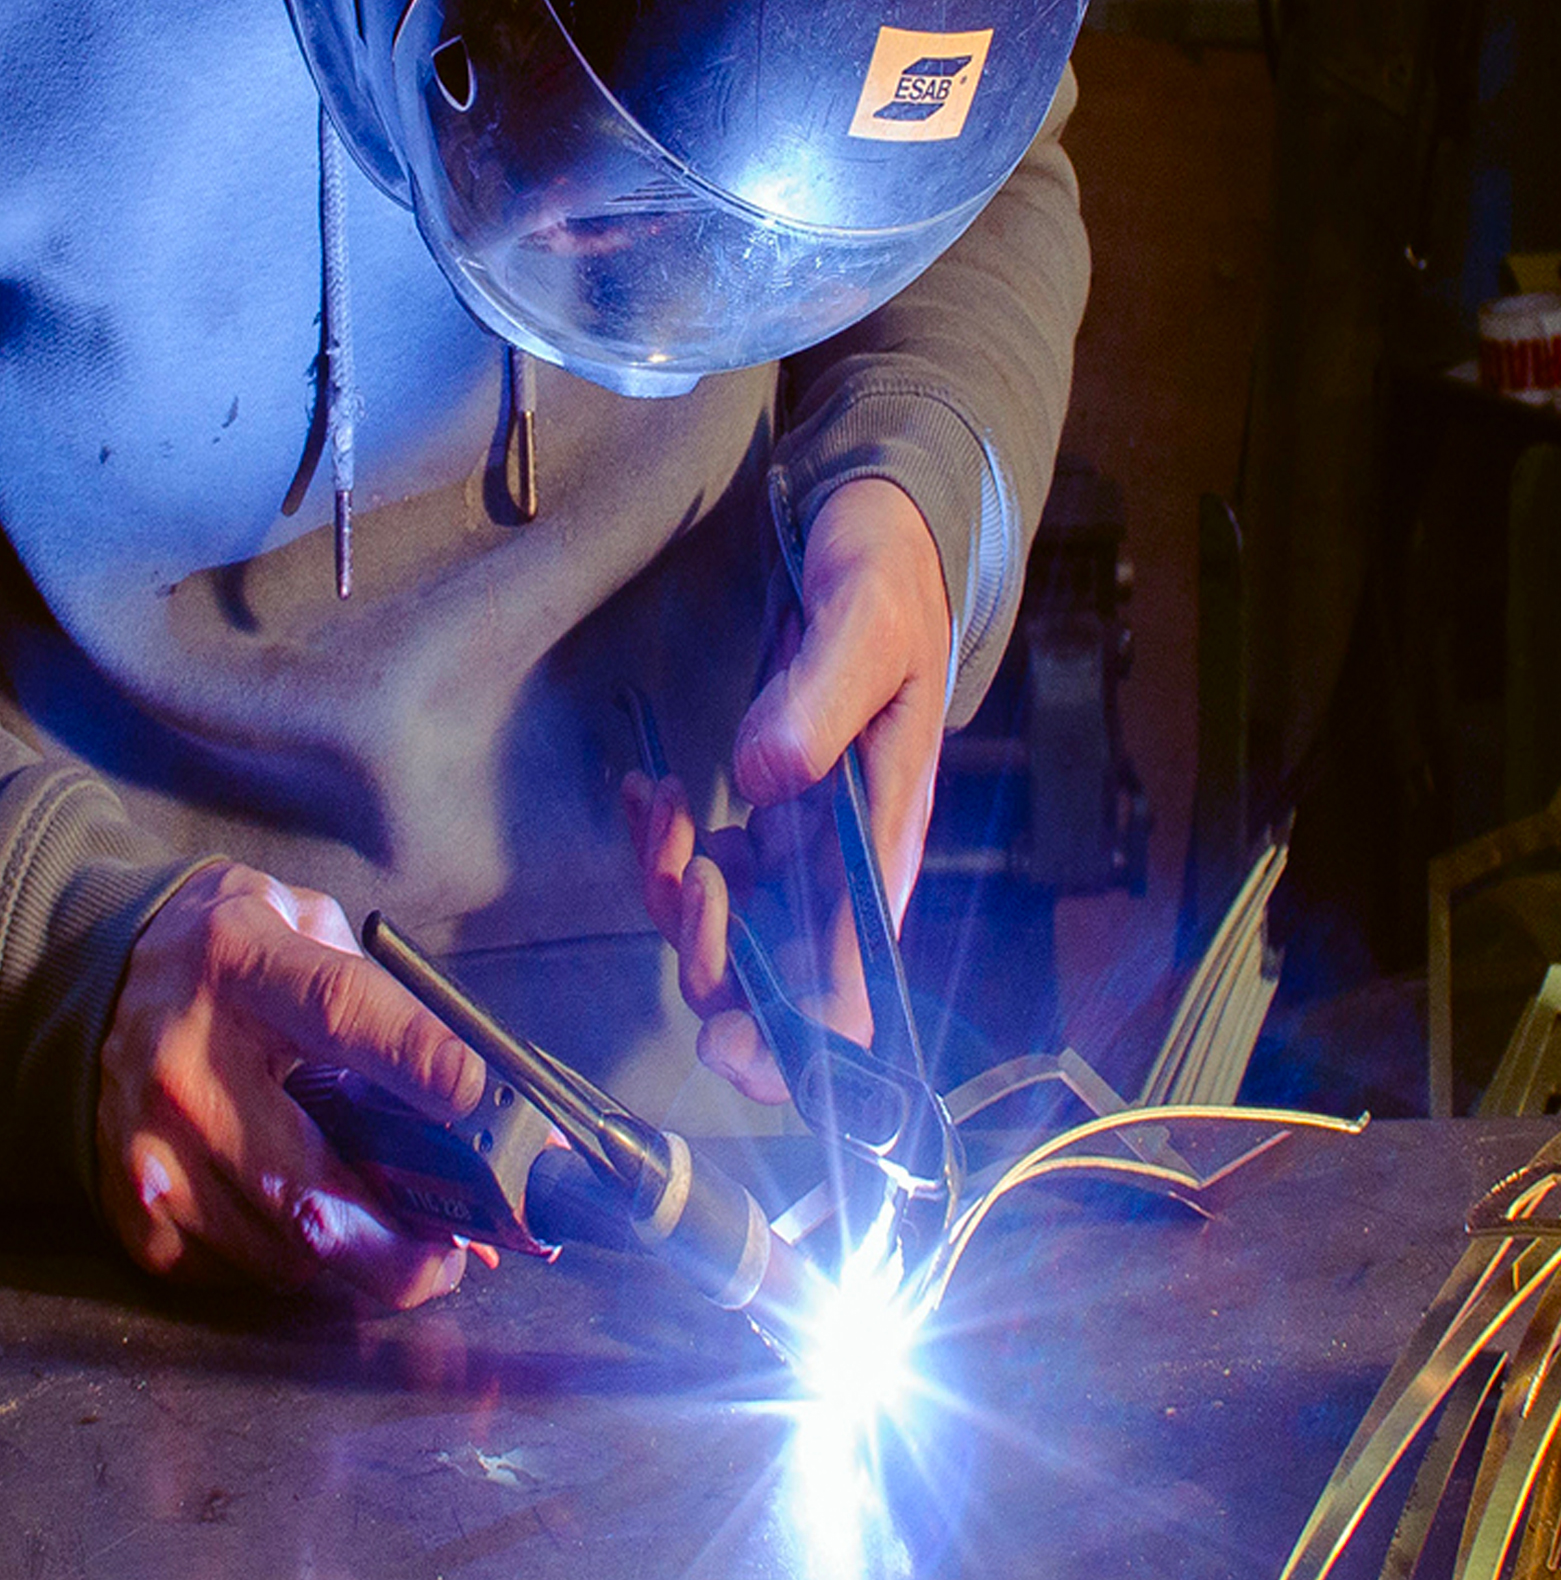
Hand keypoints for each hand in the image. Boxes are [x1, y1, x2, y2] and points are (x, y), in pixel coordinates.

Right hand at [97, 862, 486, 1306]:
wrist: (103, 978)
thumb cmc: (231, 955)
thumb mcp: (308, 926)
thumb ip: (388, 999)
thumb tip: (482, 1099)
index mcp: (245, 967)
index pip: (340, 1010)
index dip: (414, 1056)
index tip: (473, 1095)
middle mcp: (188, 1063)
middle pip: (306, 1182)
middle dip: (396, 1241)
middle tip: (454, 1253)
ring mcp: (153, 1147)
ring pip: (279, 1246)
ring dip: (353, 1257)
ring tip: (392, 1235)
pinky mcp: (133, 1209)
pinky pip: (233, 1271)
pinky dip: (291, 1263)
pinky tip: (313, 1229)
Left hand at [626, 478, 951, 1100]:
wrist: (882, 534)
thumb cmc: (891, 579)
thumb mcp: (864, 622)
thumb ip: (820, 698)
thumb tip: (766, 781)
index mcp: (888, 842)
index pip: (853, 990)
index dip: (795, 1045)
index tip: (724, 1041)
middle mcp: (846, 865)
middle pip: (775, 981)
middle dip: (705, 956)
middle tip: (679, 867)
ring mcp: (806, 845)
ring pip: (727, 930)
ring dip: (673, 891)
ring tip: (657, 802)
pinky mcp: (772, 814)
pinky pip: (704, 871)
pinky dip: (663, 849)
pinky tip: (650, 793)